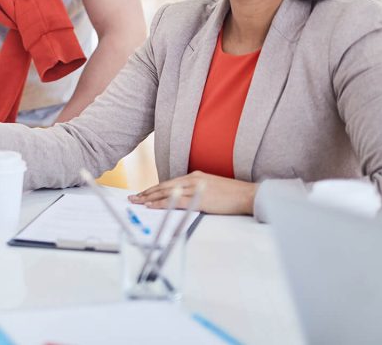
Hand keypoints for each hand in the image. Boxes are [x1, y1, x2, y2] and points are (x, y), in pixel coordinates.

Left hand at [128, 171, 257, 215]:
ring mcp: (195, 187)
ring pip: (166, 193)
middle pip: (164, 186)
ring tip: (137, 202)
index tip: (143, 193)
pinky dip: (161, 203)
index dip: (154, 189)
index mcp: (195, 176)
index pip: (169, 183)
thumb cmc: (233, 195)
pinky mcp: (199, 198)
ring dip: (150, 198)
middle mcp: (192, 179)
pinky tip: (151, 206)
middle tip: (133, 197)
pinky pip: (175, 201)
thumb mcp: (212, 189)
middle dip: (147, 192)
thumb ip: (197, 191)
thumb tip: (185, 199)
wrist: (248, 195)